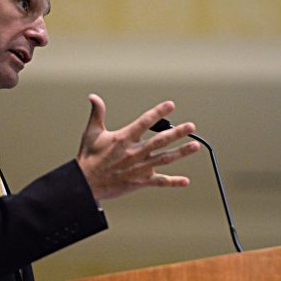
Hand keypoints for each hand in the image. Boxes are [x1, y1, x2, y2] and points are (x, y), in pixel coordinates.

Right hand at [76, 94, 200, 199]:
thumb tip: (94, 97)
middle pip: (160, 140)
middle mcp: (134, 152)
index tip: (170, 105)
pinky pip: (160, 182)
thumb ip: (97, 113)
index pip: (145, 121)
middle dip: (177, 132)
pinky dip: (173, 182)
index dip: (159, 112)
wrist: (85, 184)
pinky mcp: (140, 181)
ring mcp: (139, 167)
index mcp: (123, 138)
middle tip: (191, 126)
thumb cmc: (88, 158)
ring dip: (181, 152)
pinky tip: (185, 181)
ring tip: (195, 146)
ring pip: (165, 158)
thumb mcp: (91, 132)